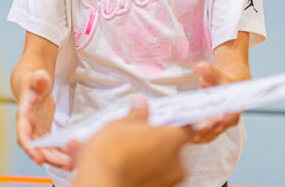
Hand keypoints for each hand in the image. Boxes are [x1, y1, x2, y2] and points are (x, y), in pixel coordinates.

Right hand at [16, 69, 71, 168]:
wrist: (33, 82)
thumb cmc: (33, 79)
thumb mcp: (36, 77)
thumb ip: (38, 79)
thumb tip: (40, 79)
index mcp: (24, 114)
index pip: (24, 135)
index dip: (30, 148)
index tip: (39, 159)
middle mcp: (28, 126)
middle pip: (37, 147)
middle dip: (49, 157)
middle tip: (65, 163)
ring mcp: (36, 129)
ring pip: (44, 148)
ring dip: (56, 157)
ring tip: (71, 163)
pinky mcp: (43, 130)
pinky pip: (50, 144)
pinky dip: (59, 150)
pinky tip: (70, 155)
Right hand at [69, 97, 191, 186]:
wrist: (98, 183)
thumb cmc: (111, 156)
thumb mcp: (122, 124)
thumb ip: (137, 114)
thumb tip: (140, 105)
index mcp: (173, 140)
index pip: (186, 128)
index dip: (175, 122)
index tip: (164, 119)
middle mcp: (176, 165)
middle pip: (174, 148)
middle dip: (158, 142)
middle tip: (141, 135)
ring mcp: (166, 183)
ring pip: (162, 165)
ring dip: (150, 158)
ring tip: (129, 152)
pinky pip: (153, 178)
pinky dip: (143, 173)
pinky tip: (127, 166)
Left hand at [190, 62, 240, 143]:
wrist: (224, 87)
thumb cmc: (220, 80)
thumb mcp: (215, 73)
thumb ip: (208, 70)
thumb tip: (199, 66)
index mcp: (234, 104)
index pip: (230, 114)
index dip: (224, 119)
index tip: (215, 122)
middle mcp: (229, 117)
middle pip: (220, 127)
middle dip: (209, 131)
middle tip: (197, 135)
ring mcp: (220, 124)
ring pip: (212, 134)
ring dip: (202, 137)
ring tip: (190, 138)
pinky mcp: (210, 128)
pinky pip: (205, 135)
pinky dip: (197, 138)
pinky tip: (187, 138)